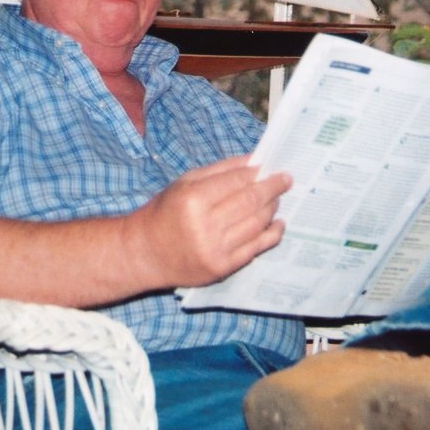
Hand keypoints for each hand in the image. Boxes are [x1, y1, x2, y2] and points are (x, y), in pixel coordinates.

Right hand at [125, 155, 291, 289]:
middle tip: (285, 180)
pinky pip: (255, 248)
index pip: (236, 181)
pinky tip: (277, 224)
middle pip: (250, 202)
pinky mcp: (222, 268)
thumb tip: (255, 161)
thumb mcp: (184, 183)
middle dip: (272, 189)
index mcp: (193, 199)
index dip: (258, 174)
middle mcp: (205, 225)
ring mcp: (215, 249)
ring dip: (272, 209)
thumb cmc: (164, 213)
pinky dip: (271, 234)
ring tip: (276, 199)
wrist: (144, 253)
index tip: (274, 168)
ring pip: (256, 224)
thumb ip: (220, 170)